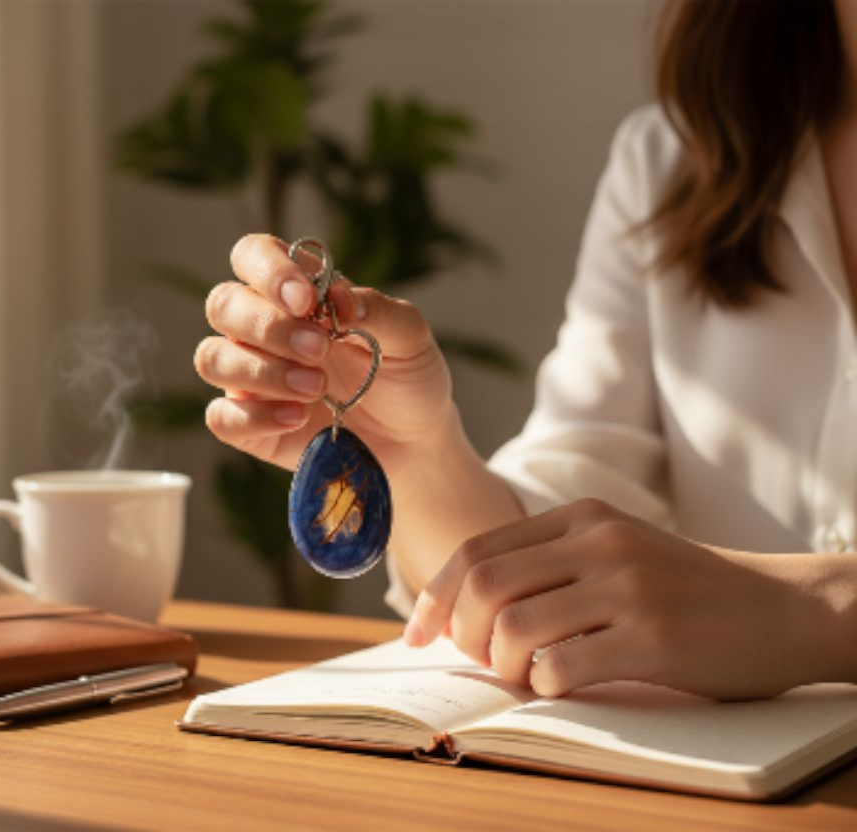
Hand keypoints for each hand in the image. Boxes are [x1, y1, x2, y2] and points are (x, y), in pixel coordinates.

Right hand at [196, 234, 449, 476]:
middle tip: (319, 350)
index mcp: (293, 292)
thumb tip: (337, 298)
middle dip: (268, 326)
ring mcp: (249, 377)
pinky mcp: (249, 425)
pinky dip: (256, 417)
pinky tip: (298, 418)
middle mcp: (260, 329)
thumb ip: (375, 309)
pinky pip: (221, 417)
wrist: (412, 439)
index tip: (306, 301)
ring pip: (212, 359)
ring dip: (261, 372)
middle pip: (222, 304)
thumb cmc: (404, 376)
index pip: (253, 255)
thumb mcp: (408, 335)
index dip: (269, 270)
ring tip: (316, 388)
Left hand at [403, 498, 839, 699]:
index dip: (435, 596)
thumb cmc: (687, 591)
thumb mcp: (616, 550)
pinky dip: (544, 685)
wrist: (785, 608)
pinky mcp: (652, 636)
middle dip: (462, 633)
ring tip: (525, 676)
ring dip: (502, 665)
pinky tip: (561, 685)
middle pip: (483, 585)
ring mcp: (626, 586)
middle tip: (480, 661)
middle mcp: (598, 541)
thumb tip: (467, 612)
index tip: (419, 634)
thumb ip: (551, 563)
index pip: (476, 550)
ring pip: (512, 626)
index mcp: (580, 516)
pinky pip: (562, 666)